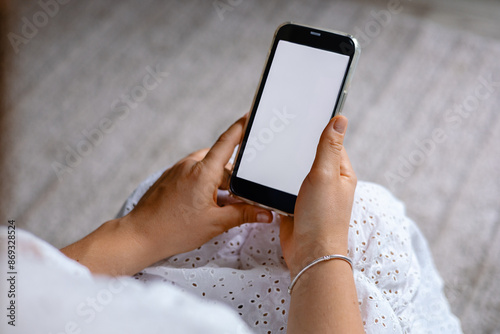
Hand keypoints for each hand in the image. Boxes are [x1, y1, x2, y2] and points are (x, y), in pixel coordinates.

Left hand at [61, 115, 272, 275]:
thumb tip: (265, 214)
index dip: (241, 128)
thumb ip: (243, 215)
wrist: (140, 235)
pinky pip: (192, 173)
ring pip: (206, 168)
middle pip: (220, 161)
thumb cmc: (174, 230)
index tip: (249, 115)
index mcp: (203, 172)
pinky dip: (203, 183)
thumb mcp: (215, 224)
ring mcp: (177, 170)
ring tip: (220, 205)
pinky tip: (202, 205)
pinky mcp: (169, 177)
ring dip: (217, 181)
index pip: (227, 142)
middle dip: (233, 177)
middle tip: (240, 197)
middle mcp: (189, 165)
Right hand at [280, 115, 356, 276]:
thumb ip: (329, 147)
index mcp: (341, 173)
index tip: (302, 115)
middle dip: (297, 146)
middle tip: (281, 130)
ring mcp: (311, 194)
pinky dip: (277, 181)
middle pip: (311, 156)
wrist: (309, 253)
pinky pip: (284, 187)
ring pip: (295, 171)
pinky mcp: (295, 205)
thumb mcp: (326, 175)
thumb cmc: (323, 216)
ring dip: (285, 164)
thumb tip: (340, 118)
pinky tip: (266, 172)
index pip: (331, 143)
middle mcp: (328, 182)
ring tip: (271, 148)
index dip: (317, 129)